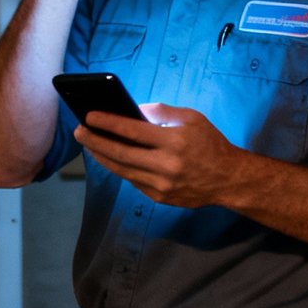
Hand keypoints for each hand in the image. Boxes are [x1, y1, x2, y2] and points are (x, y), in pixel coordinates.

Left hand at [74, 103, 243, 208]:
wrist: (228, 179)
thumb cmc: (210, 144)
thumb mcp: (192, 118)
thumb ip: (162, 112)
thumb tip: (134, 110)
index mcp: (174, 142)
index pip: (132, 130)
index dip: (107, 122)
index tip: (88, 116)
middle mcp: (165, 165)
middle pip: (120, 153)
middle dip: (95, 141)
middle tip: (79, 131)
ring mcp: (161, 185)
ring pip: (122, 170)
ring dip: (102, 157)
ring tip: (88, 144)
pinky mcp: (159, 197)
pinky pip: (133, 181)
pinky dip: (119, 168)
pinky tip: (109, 158)